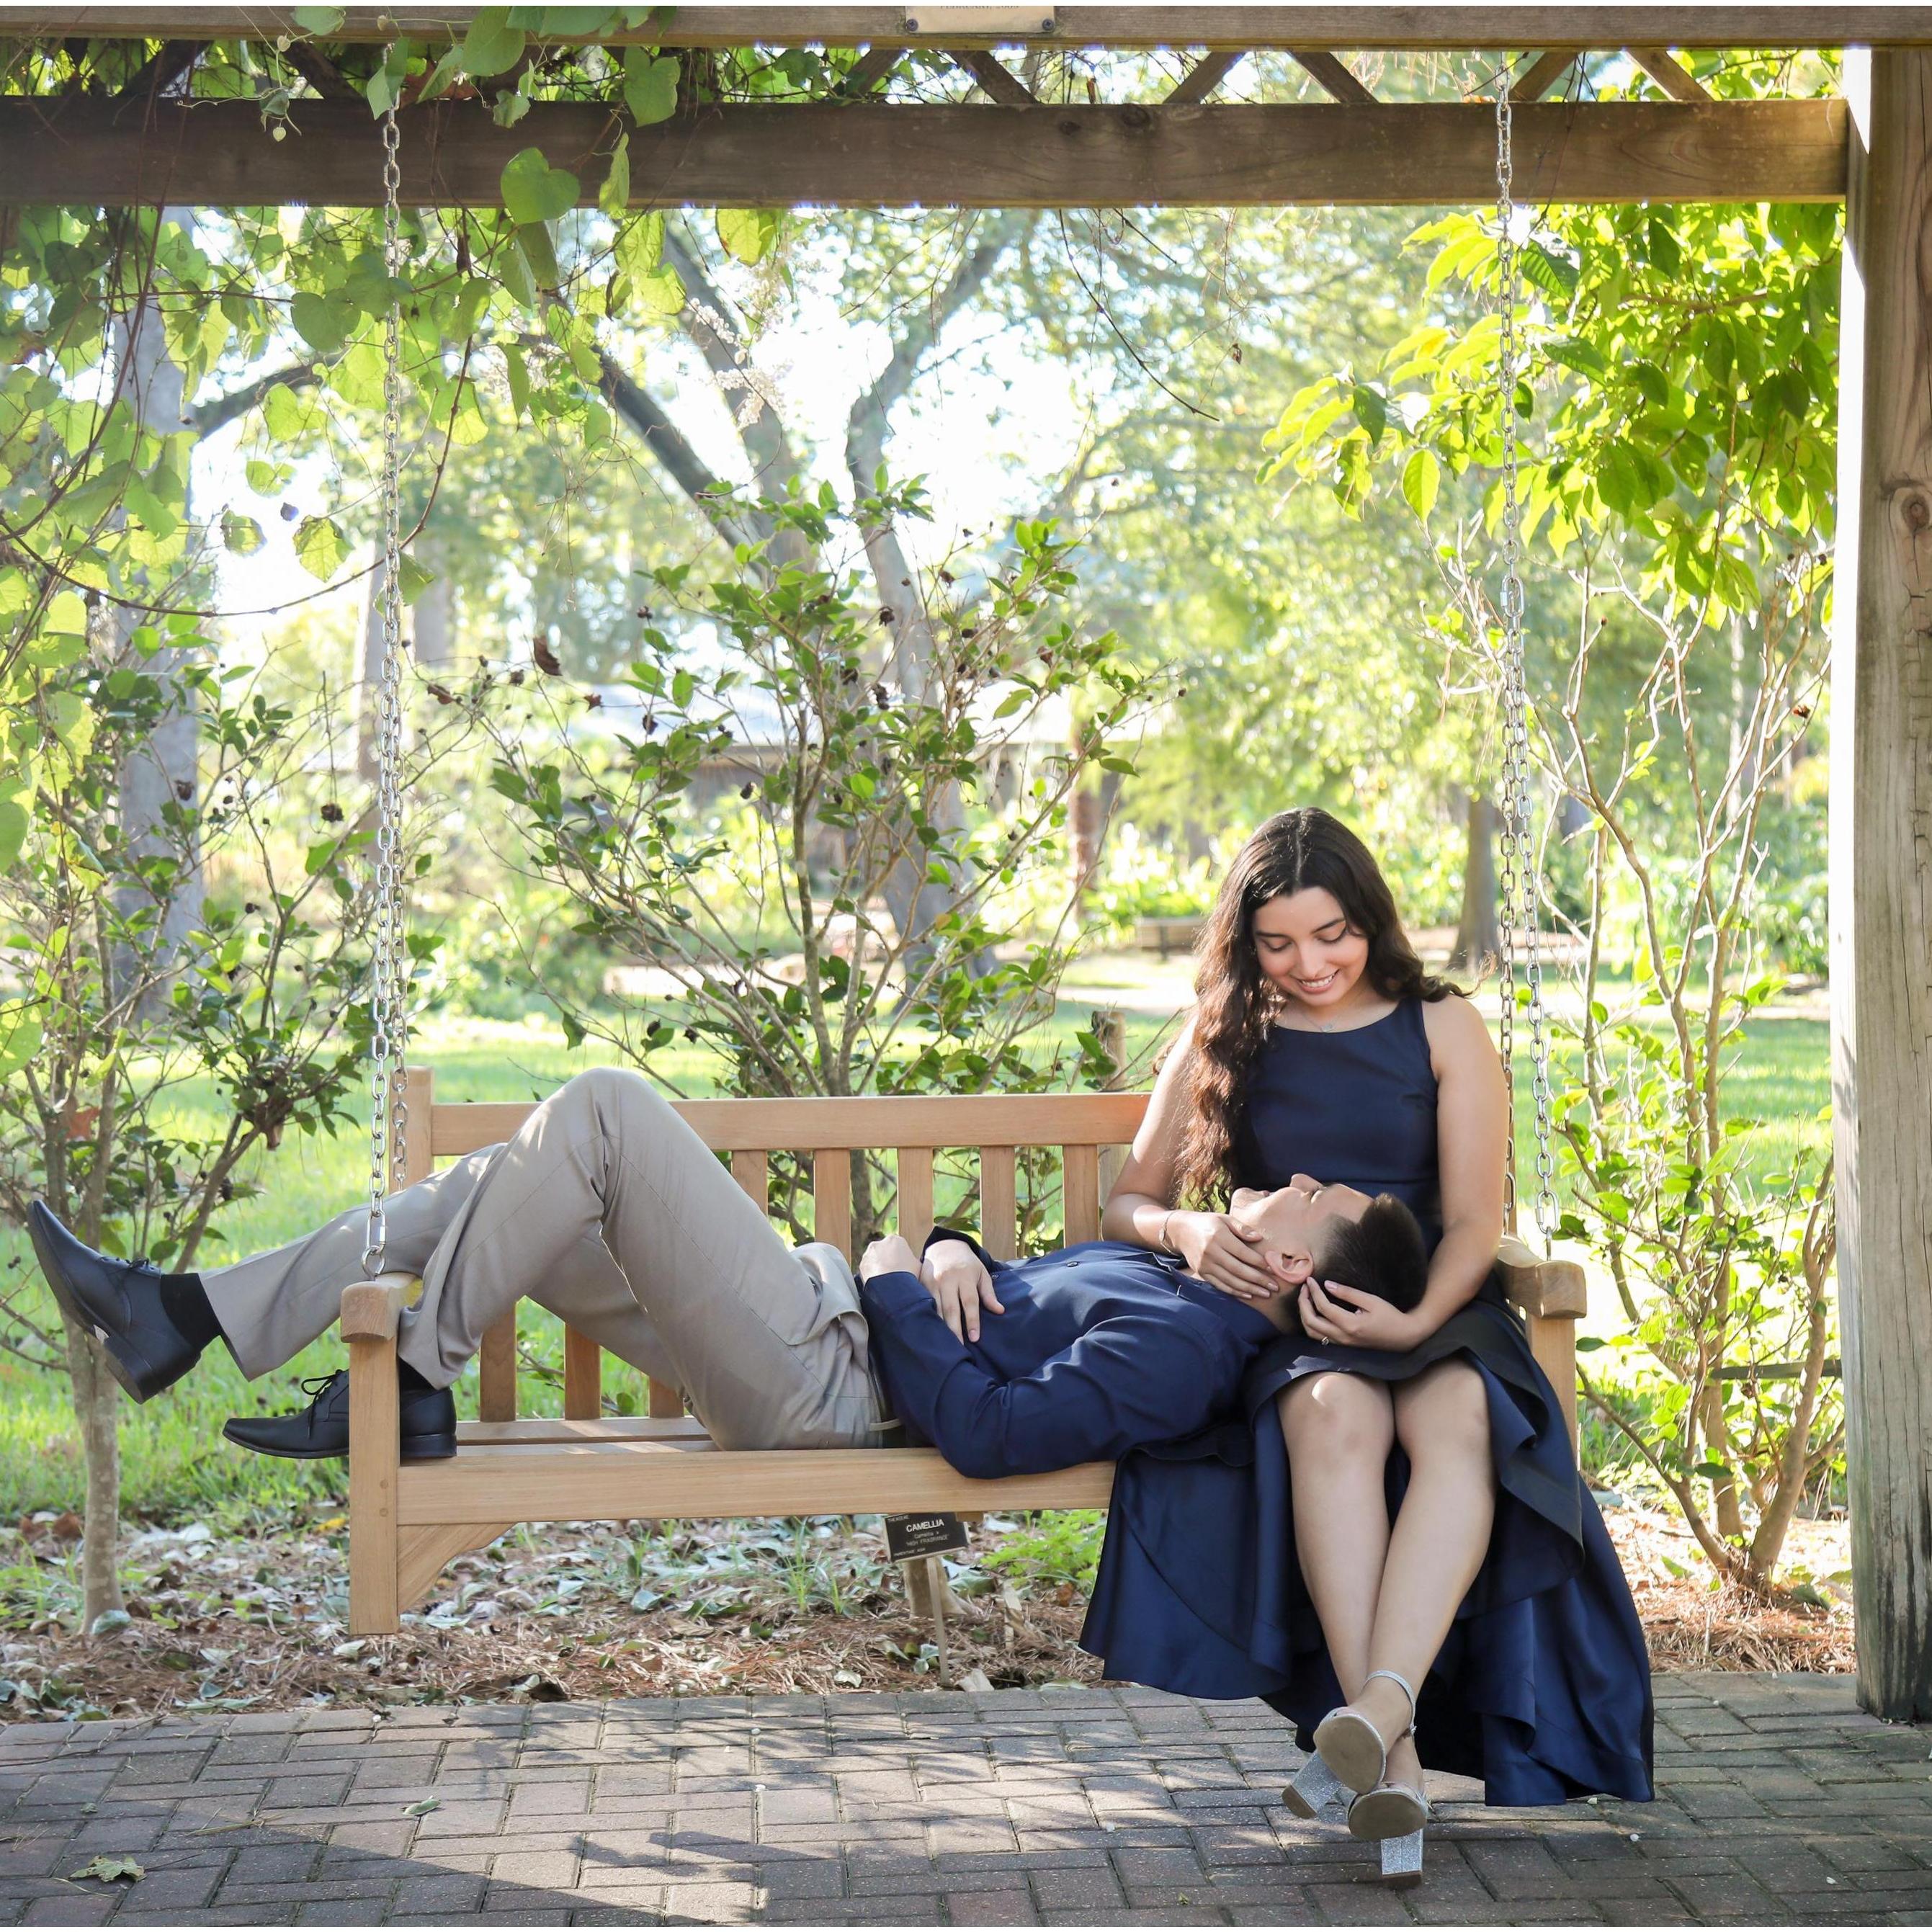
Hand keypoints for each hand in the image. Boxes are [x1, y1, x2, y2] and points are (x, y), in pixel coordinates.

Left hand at [859, 1234, 920, 1283]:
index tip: (902, 1268)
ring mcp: (868, 1254)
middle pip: (884, 1251)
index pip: (897, 1246)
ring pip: (874, 1260)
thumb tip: (913, 1263)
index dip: (900, 1257)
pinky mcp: (862, 1265)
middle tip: (893, 1274)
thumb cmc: (909, 1276)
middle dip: (887, 1260)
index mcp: (895, 1240)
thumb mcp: (919, 1265)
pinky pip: (868, 1269)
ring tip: (886, 1281)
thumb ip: (913, 1260)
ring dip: (878, 1267)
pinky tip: (879, 1283)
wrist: (894, 1289)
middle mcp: (879, 1243)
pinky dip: (872, 1275)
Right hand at [919, 1237, 1005, 1342]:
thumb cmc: (967, 1264)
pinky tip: (931, 1331)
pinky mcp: (921, 1283)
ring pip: (936, 1308)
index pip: (970, 1302)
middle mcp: (947, 1279)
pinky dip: (928, 1317)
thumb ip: (988, 1293)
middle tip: (958, 1349)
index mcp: (965, 1276)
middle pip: (951, 1308)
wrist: (944, 1246)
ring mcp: (932, 1281)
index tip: (975, 1338)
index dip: (973, 1321)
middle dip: (955, 1330)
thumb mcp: (981, 1273)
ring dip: (940, 1327)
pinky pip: (924, 1304)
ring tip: (945, 1344)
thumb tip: (999, 1310)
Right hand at [1171, 1210, 1279, 1301]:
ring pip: (1230, 1281)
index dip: (1258, 1262)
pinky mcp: (1202, 1272)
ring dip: (1249, 1289)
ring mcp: (1205, 1264)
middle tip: (1274, 1287)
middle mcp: (1211, 1252)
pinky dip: (1235, 1291)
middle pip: (1238, 1270)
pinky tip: (1248, 1294)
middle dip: (1258, 1280)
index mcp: (1219, 1237)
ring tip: (1265, 1294)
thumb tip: (1259, 1238)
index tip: (1272, 1268)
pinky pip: (1220, 1285)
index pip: (1242, 1253)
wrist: (1181, 1231)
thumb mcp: (1224, 1219)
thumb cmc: (1208, 1223)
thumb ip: (1242, 1228)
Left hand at [1297, 1277, 1422, 1351]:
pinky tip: (1314, 1312)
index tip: (1310, 1280)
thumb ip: (1348, 1293)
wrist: (1403, 1337)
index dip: (1313, 1292)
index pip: (1323, 1307)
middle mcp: (1342, 1337)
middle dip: (1303, 1303)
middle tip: (1305, 1288)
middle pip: (1311, 1322)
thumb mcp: (1371, 1301)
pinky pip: (1320, 1337)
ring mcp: (1342, 1343)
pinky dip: (1312, 1324)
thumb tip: (1327, 1285)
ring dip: (1305, 1315)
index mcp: (1349, 1325)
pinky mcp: (1344, 1345)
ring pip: (1312, 1332)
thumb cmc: (1390, 1316)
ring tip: (1307, 1299)